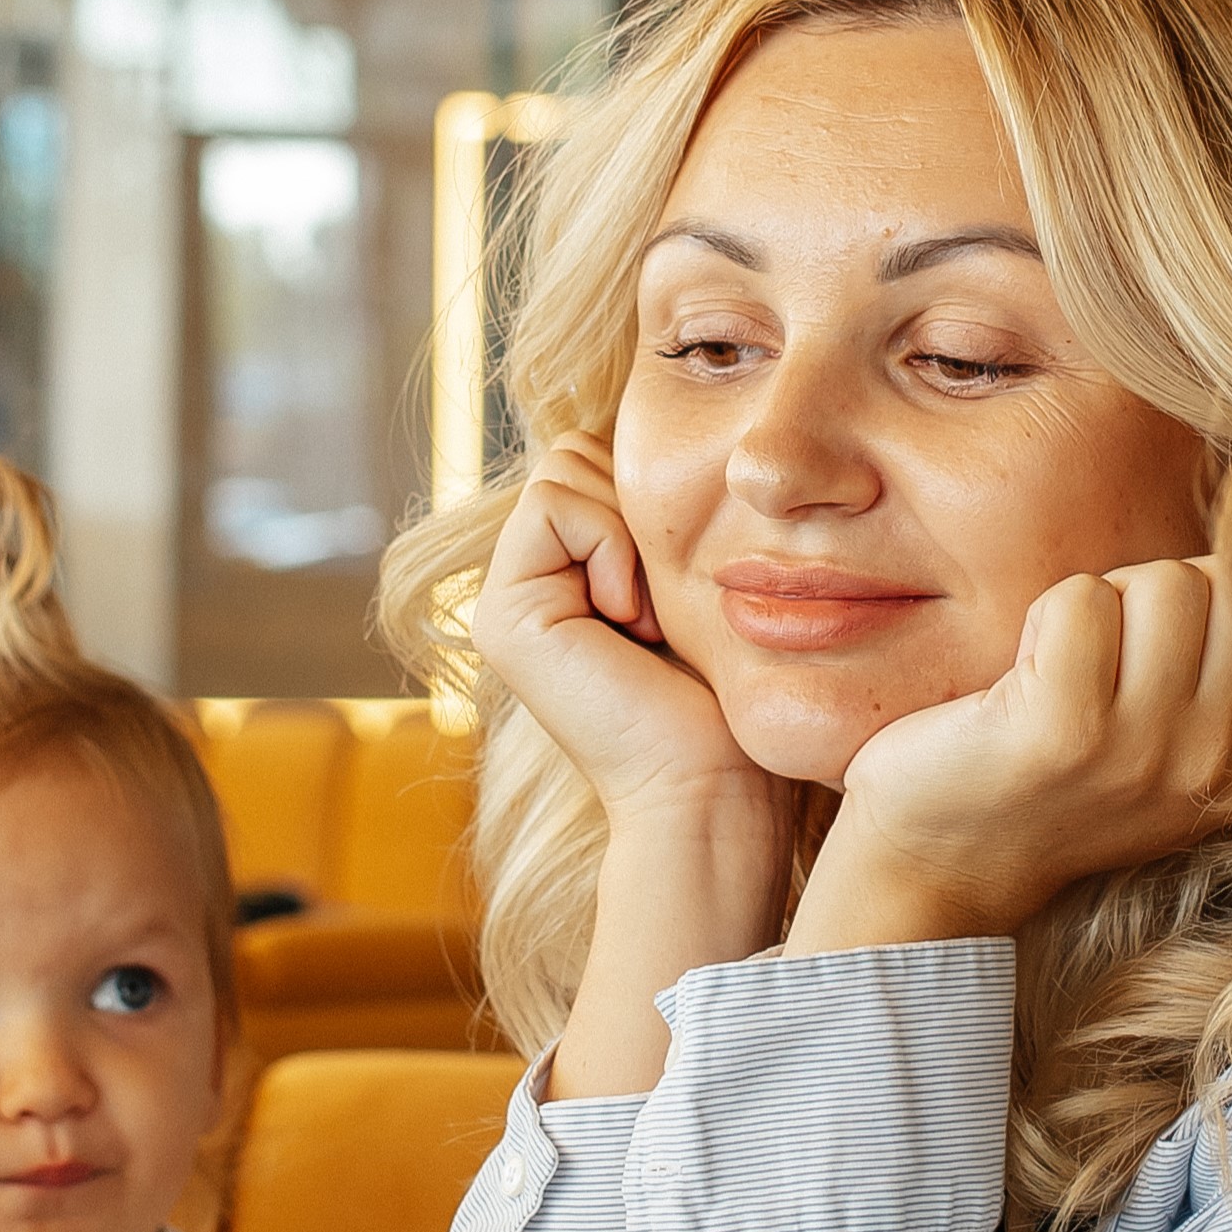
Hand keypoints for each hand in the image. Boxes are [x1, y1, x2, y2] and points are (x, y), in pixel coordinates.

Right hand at [479, 437, 810, 1102]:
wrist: (710, 792)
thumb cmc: (728, 703)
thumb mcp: (698, 586)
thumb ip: (663, 519)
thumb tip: (659, 439)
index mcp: (571, 575)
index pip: (602, 457)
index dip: (657, 498)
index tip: (684, 589)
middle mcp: (529, 584)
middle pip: (577, 452)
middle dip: (638, 507)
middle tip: (665, 603)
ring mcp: (507, 600)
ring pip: (564, 467)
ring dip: (629, 533)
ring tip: (649, 619)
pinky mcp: (502, 613)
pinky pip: (556, 504)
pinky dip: (611, 549)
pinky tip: (630, 623)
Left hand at [787, 557, 1231, 952]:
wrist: (944, 865)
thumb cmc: (1059, 782)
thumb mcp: (1180, 745)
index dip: (1208, 602)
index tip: (1152, 660)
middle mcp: (1216, 763)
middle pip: (1226, 586)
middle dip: (1156, 595)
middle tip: (1102, 661)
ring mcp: (1145, 751)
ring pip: (1165, 582)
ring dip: (1101, 603)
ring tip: (1064, 671)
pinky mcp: (1065, 730)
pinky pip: (1081, 598)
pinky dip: (1043, 618)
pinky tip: (1023, 681)